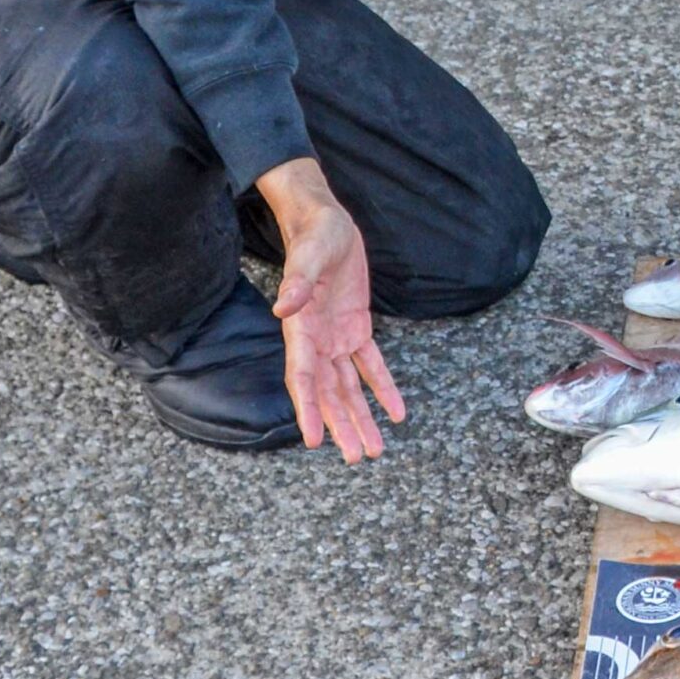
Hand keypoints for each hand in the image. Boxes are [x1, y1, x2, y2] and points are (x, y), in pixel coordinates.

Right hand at [260, 157, 405, 462]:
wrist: (325, 221)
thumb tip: (283, 308)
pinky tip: (396, 412)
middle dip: (340, 425)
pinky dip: (383, 388)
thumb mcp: (310, 253)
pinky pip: (370, 365)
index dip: (308, 409)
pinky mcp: (356, 328)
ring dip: (360, 417)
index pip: (302, 376)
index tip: (313, 440)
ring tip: (372, 449)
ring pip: (348, 387)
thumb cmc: (314, 235)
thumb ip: (298, 281)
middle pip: (327, 392)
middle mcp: (317, 340)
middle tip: (354, 457)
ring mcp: (336, 337)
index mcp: (301, 328)